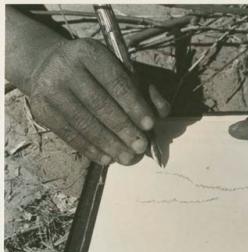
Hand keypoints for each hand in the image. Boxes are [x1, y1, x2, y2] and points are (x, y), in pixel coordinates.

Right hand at [28, 38, 170, 165]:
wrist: (45, 64)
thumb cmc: (94, 70)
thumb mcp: (119, 69)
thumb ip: (145, 89)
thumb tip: (163, 112)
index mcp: (90, 53)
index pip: (116, 82)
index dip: (134, 105)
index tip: (149, 125)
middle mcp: (65, 67)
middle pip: (99, 104)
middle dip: (123, 128)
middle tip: (140, 147)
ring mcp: (49, 89)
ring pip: (84, 122)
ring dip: (109, 144)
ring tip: (127, 157)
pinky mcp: (40, 109)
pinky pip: (69, 134)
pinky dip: (90, 149)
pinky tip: (106, 158)